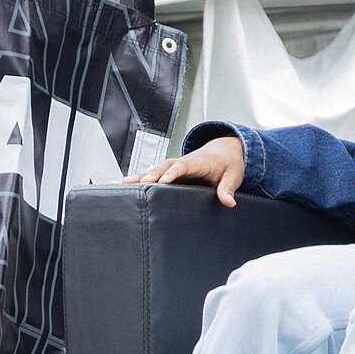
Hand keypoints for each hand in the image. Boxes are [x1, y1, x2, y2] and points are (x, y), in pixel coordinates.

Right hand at [126, 135, 246, 205]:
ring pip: (153, 170)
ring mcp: (173, 167)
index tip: (162, 181)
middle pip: (163, 167)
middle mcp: (182, 162)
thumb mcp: (234, 175)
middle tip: (136, 184)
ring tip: (120, 184)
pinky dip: (137, 179)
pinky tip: (121, 185)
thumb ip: (229, 188)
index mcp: (198, 162)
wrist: (223, 151)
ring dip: (138, 176)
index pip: (183, 166)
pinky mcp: (168, 172)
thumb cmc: (227, 163)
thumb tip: (229, 201)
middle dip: (149, 174)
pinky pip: (151, 174)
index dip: (172, 173)